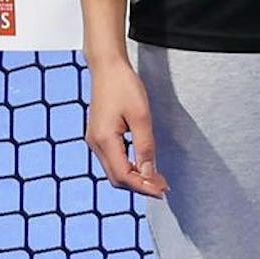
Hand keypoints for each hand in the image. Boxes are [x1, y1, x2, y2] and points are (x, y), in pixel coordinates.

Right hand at [86, 62, 166, 197]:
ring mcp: (95, 140)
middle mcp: (95, 144)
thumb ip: (145, 146)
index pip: (123, 175)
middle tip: (164, 188)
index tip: (163, 191)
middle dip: (140, 185)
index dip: (144, 186)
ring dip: (135, 178)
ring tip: (157, 180)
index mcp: (104, 140)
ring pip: (114, 170)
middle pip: (117, 177)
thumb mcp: (141, 116)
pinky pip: (113, 159)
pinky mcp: (99, 136)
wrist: (107, 67)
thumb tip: (150, 173)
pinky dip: (129, 167)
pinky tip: (144, 166)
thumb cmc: (125, 86)